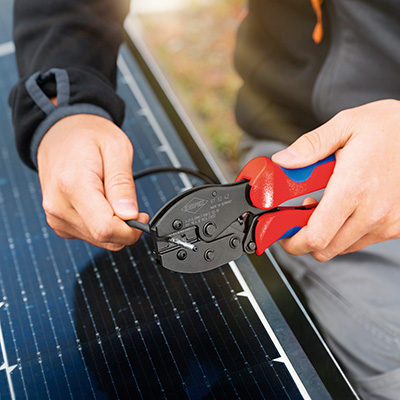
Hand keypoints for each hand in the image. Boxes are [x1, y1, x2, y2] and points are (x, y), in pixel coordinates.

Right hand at [37, 114, 148, 250]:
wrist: (61, 131)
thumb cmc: (88, 136)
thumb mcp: (117, 149)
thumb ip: (123, 184)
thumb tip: (130, 215)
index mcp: (73, 186)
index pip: (105, 229)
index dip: (130, 229)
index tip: (141, 216)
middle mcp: (59, 205)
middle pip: (103, 237)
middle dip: (125, 228)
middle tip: (131, 205)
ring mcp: (56, 216)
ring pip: (98, 240)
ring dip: (114, 226)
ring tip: (113, 197)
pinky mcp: (58, 221)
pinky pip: (88, 236)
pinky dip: (102, 225)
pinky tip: (102, 204)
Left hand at [271, 99, 399, 260]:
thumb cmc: (390, 127)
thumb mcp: (345, 125)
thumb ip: (309, 147)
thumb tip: (282, 162)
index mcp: (353, 188)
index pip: (316, 236)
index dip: (292, 240)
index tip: (282, 231)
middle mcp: (373, 213)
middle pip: (325, 249)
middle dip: (304, 237)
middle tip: (300, 215)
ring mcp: (387, 223)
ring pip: (341, 247)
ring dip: (326, 233)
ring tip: (325, 206)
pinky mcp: (397, 226)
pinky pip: (360, 241)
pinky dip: (345, 231)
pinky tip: (345, 208)